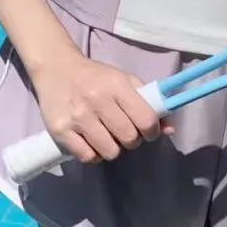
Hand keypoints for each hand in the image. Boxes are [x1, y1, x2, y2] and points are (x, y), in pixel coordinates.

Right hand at [32, 49, 173, 163]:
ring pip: (109, 151)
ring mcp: (78, 117)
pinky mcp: (60, 130)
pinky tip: (91, 141)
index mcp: (117, 85)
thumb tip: (170, 129)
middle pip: (129, 138)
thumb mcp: (124, 81)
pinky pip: (87, 157)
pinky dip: (93, 153)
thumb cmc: (95, 77)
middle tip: (124, 132)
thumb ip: (148, 102)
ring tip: (106, 136)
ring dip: (112, 148)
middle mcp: (97, 101)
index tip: (148, 131)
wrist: (56, 69)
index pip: (146, 119)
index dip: (152, 131)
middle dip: (132, 140)